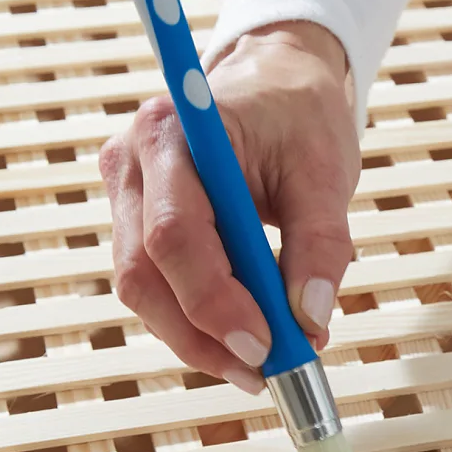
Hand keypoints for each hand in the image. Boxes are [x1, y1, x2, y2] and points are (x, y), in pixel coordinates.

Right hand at [101, 22, 359, 392]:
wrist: (274, 80)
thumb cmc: (300, 115)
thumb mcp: (327, 172)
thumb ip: (321, 245)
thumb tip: (310, 321)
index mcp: (173, 134)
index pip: (175, 234)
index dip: (213, 300)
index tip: (265, 345)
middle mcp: (132, 162)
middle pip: (144, 273)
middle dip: (202, 335)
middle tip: (265, 372)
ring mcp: (125, 193)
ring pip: (142, 290)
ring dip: (198, 339)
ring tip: (260, 366)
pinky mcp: (134, 221)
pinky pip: (155, 286)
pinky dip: (196, 321)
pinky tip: (241, 340)